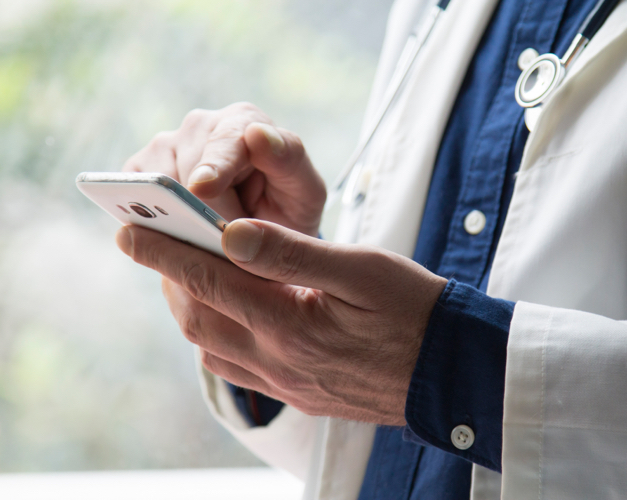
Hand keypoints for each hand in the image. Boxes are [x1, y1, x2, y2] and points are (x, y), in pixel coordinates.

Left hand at [115, 220, 447, 424]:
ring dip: (192, 308)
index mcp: (290, 326)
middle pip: (199, 319)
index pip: (210, 282)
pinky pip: (237, 367)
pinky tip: (229, 315)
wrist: (452, 372)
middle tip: (154, 243)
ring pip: (212, 347)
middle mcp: (279, 362)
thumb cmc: (416, 312)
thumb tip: (231, 233)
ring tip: (189, 272)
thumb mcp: (361, 269)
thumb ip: (292, 252)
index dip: (165, 252)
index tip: (129, 228)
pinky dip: (217, 336)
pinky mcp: (300, 392)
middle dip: (169, 278)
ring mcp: (287, 383)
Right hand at [123, 103, 325, 236]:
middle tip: (222, 244)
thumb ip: (288, 162)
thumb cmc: (287, 206)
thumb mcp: (304, 191)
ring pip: (155, 185)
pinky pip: (130, 197)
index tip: (203, 189)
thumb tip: (258, 136)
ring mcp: (165, 147)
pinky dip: (148, 221)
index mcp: (243, 122)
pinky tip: (170, 237)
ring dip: (176, 219)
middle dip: (202, 214)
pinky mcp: (139, 173)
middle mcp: (200, 127)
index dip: (214, 166)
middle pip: (186, 170)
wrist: (263, 231)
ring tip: (202, 242)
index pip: (226, 142)